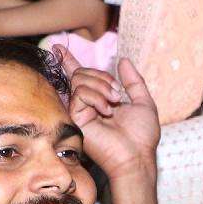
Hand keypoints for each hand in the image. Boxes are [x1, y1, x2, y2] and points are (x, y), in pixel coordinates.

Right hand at [68, 57, 159, 179]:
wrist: (137, 156)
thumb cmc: (141, 136)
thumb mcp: (143, 102)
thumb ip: (133, 81)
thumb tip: (123, 61)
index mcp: (100, 100)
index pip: (81, 77)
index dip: (69, 61)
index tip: (59, 47)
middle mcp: (86, 105)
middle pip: (81, 73)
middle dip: (103, 77)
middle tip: (118, 95)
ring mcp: (79, 112)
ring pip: (80, 80)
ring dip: (103, 87)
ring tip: (114, 104)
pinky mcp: (75, 119)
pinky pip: (80, 93)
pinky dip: (97, 98)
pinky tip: (106, 112)